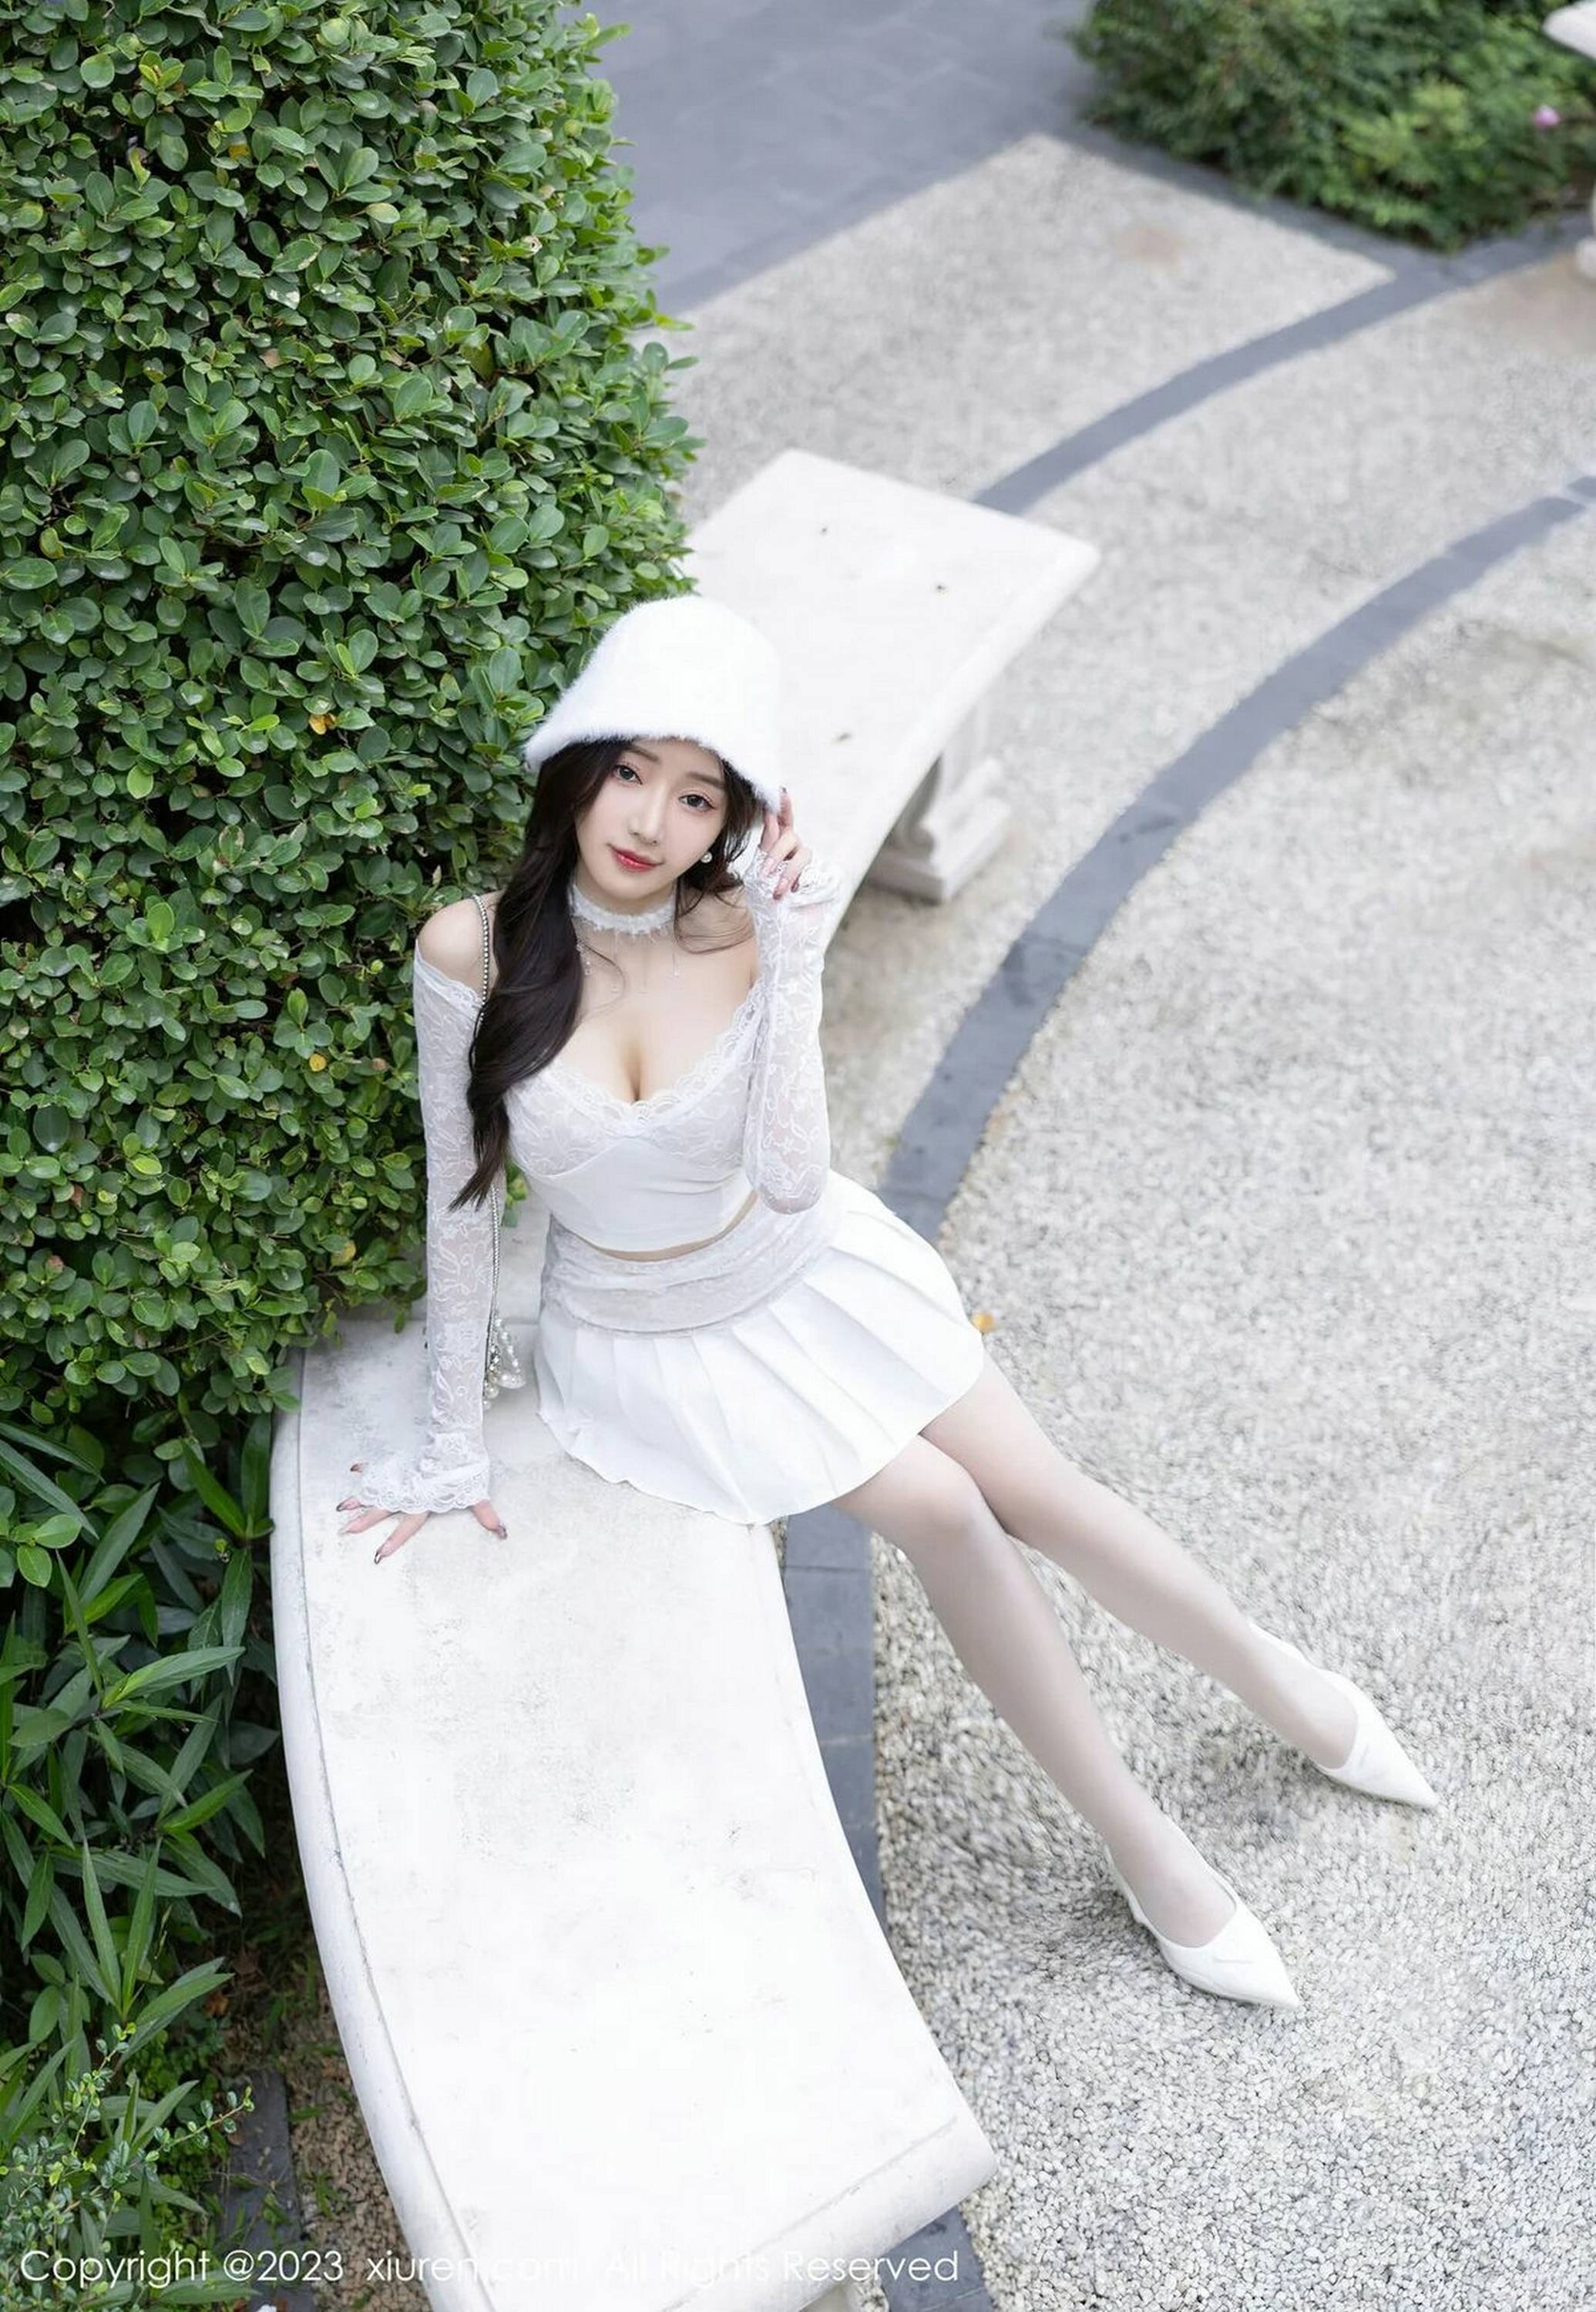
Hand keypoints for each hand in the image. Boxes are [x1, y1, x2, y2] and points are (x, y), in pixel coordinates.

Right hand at [339, 1460, 506, 1562]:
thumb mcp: (476, 1492)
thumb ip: (485, 1513)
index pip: (407, 1526)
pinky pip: (381, 1467)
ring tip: (341, 1506)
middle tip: (346, 1531)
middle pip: (383, 1509)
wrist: (454, 1437)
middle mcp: (409, 1491)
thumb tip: (502, 1532)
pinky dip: (368, 1468)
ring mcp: (402, 1476)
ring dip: (359, 1498)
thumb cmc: (465, 1466)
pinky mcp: (402, 1463)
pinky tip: (354, 1468)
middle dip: (365, 1521)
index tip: (379, 1555)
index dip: (394, 1541)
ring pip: (376, 1490)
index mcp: (423, 1501)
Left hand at [757, 785, 811, 898]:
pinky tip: (793, 893)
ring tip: (778, 892)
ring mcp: (808, 866)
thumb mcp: (759, 869)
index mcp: (779, 845)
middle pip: (790, 838)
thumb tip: (770, 814)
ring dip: (789, 872)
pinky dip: (802, 882)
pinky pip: (814, 873)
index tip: (781, 792)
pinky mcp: (821, 880)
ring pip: (803, 855)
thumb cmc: (763, 899)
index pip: (783, 821)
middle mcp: (795, 852)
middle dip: (777, 853)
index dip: (784, 806)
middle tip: (764, 873)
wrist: (773, 927)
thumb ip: (767, 844)